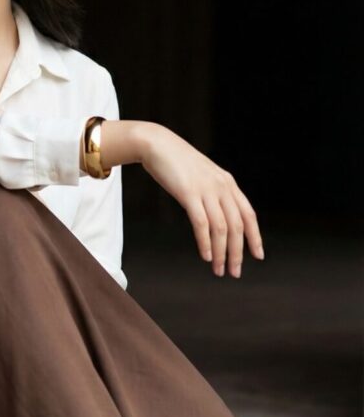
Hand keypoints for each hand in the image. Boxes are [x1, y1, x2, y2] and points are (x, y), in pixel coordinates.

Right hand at [140, 124, 264, 278]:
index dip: (255, 237)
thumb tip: (218, 217)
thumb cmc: (178, 162)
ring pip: (221, 228)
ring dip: (222, 252)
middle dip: (238, 252)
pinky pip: (201, 223)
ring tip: (219, 269)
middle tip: (235, 272)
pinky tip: (205, 255)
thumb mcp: (204, 176)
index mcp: (228, 183)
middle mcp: (222, 187)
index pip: (248, 215)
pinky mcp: (189, 193)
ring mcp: (206, 190)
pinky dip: (205, 242)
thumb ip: (214, 193)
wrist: (158, 144)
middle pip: (237, 226)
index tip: (258, 256)